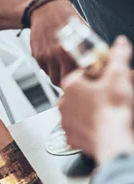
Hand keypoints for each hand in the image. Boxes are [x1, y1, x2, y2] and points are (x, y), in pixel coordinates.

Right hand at [29, 0, 81, 85]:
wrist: (46, 9)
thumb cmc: (66, 18)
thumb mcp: (84, 33)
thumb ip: (88, 50)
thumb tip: (96, 63)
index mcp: (70, 50)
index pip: (76, 76)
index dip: (81, 81)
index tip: (84, 80)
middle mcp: (56, 55)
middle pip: (62, 82)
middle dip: (68, 83)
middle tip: (74, 80)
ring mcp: (44, 56)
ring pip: (52, 77)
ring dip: (58, 77)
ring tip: (65, 71)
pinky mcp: (36, 55)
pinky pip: (44, 69)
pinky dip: (50, 69)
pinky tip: (55, 61)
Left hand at [59, 36, 133, 163]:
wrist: (113, 140)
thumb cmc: (113, 110)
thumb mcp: (119, 77)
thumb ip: (118, 57)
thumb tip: (120, 43)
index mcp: (70, 86)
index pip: (81, 73)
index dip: (96, 75)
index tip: (107, 78)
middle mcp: (63, 103)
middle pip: (78, 92)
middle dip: (93, 92)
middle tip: (109, 95)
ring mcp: (65, 121)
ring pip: (76, 110)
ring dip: (88, 109)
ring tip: (105, 110)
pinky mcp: (70, 137)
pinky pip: (78, 128)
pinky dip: (87, 126)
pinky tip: (99, 125)